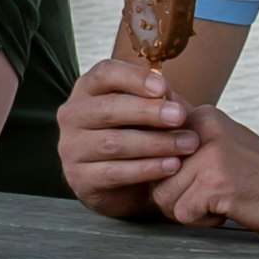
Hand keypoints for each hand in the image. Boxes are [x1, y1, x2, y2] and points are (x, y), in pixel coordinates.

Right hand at [58, 57, 198, 208]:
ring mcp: (71, 148)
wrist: (119, 185)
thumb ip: (155, 102)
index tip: (163, 87)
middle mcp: (72, 116)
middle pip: (108, 108)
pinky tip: (171, 166)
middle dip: (148, 112)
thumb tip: (171, 99)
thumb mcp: (143, 114)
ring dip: (155, 143)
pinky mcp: (79, 178)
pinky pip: (115, 172)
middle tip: (180, 116)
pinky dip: (147, 169)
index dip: (134, 77)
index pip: (104, 73)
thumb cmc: (133, 137)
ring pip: (113, 143)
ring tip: (186, 144)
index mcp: (87, 90)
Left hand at [149, 110, 258, 235]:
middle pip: (155, 173)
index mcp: (201, 115)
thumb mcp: (220, 143)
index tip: (187, 175)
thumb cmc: (256, 176)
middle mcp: (201, 128)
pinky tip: (228, 208)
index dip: (163, 169)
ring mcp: (208, 154)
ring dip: (189, 209)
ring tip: (220, 200)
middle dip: (176, 193)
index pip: (152, 140)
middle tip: (209, 193)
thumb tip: (141, 132)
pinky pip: (183, 213)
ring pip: (164, 196)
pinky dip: (204, 220)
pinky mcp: (214, 182)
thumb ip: (184, 138)